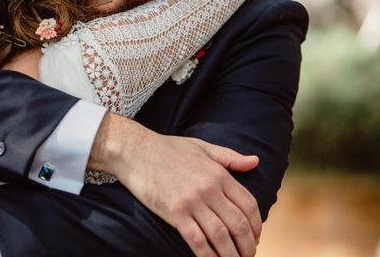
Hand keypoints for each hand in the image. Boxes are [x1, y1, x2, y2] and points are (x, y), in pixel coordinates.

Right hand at [90, 114, 260, 256]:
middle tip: (248, 255)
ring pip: (221, 236)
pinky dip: (208, 255)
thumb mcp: (202, 146)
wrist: (135, 151)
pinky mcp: (174, 213)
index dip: (257, 225)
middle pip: (239, 224)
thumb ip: (230, 157)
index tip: (256, 236)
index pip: (248, 204)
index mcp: (218, 173)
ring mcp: (191, 202)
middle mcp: (208, 189)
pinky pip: (197, 240)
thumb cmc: (168, 148)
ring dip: (231, 255)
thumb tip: (256, 161)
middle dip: (248, 245)